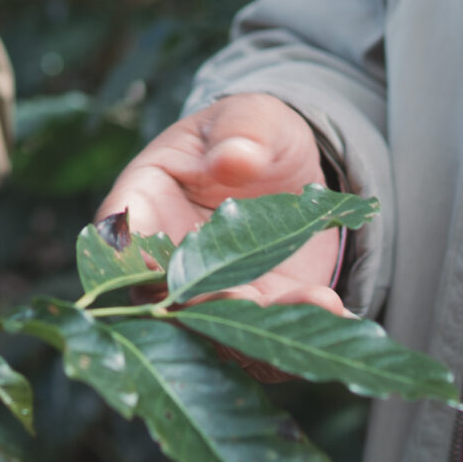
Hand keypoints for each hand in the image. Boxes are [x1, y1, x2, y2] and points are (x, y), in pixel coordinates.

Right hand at [99, 93, 346, 313]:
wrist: (291, 170)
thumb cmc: (251, 133)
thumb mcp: (251, 117)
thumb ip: (241, 131)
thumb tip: (232, 157)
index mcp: (145, 202)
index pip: (122, 236)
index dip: (132, 255)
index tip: (160, 262)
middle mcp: (167, 262)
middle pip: (165, 300)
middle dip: (205, 305)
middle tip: (247, 300)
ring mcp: (209, 295)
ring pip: (217, 332)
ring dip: (262, 328)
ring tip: (320, 301)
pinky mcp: (253, 316)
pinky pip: (264, 344)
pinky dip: (299, 335)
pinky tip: (340, 314)